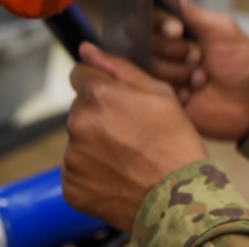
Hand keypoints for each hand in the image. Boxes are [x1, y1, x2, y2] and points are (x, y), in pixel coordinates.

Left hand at [63, 42, 208, 232]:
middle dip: (100, 115)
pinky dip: (93, 172)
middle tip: (132, 134)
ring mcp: (71, 157)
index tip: (118, 102)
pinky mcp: (70, 186)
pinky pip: (76, 170)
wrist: (178, 200)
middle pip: (81, 108)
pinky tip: (118, 175)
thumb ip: (119, 67)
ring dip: (96, 143)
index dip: (102, 85)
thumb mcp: (160, 94)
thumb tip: (86, 49)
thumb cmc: (175, 144)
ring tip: (128, 158)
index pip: (81, 74)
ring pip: (78, 139)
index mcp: (99, 95)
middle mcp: (78, 123)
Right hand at [151, 0, 248, 141]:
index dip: (159, 22)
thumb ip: (191, 11)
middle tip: (199, 57)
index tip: (177, 31)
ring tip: (201, 78)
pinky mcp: (162, 95)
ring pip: (147, 66)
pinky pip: (150, 90)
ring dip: (176, 72)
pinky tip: (190, 94)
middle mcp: (165, 46)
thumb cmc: (242, 60)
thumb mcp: (222, 29)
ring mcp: (162, 71)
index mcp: (177, 25)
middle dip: (173, 50)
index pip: (149, 14)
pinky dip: (173, 91)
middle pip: (144, 40)